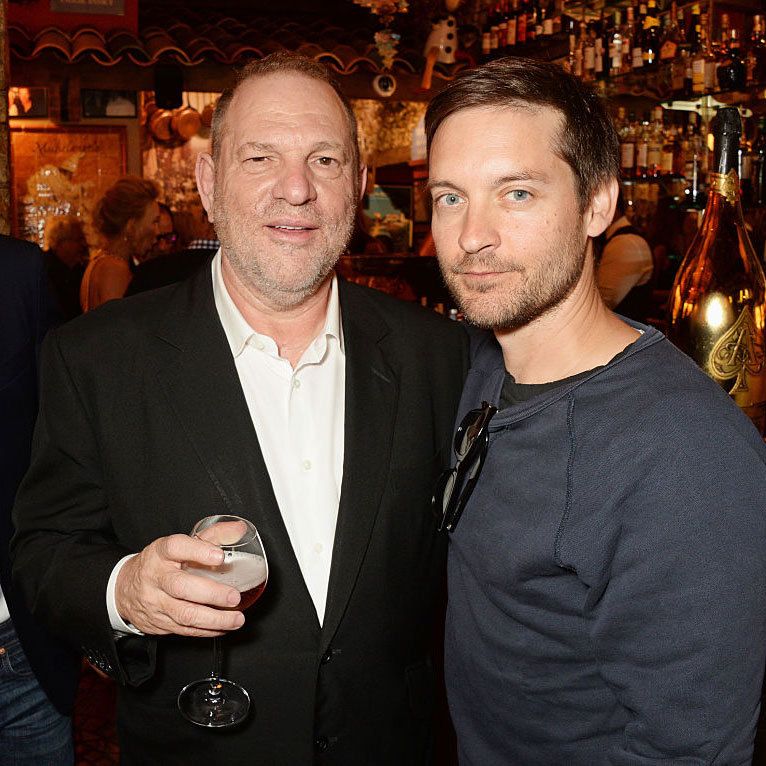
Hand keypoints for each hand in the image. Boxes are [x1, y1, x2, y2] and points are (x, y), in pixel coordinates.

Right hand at [115, 534, 244, 636]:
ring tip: (237, 619)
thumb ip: (212, 535)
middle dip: (211, 594)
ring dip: (214, 619)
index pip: (176, 548)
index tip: (220, 556)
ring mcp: (156, 602)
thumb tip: (239, 529)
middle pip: (181, 586)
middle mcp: (156, 577)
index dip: (198, 551)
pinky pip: (184, 630)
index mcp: (161, 553)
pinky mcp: (158, 623)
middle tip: (234, 597)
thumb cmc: (160, 563)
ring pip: (184, 614)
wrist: (124, 588)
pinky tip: (224, 626)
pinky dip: (207, 630)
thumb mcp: (180, 544)